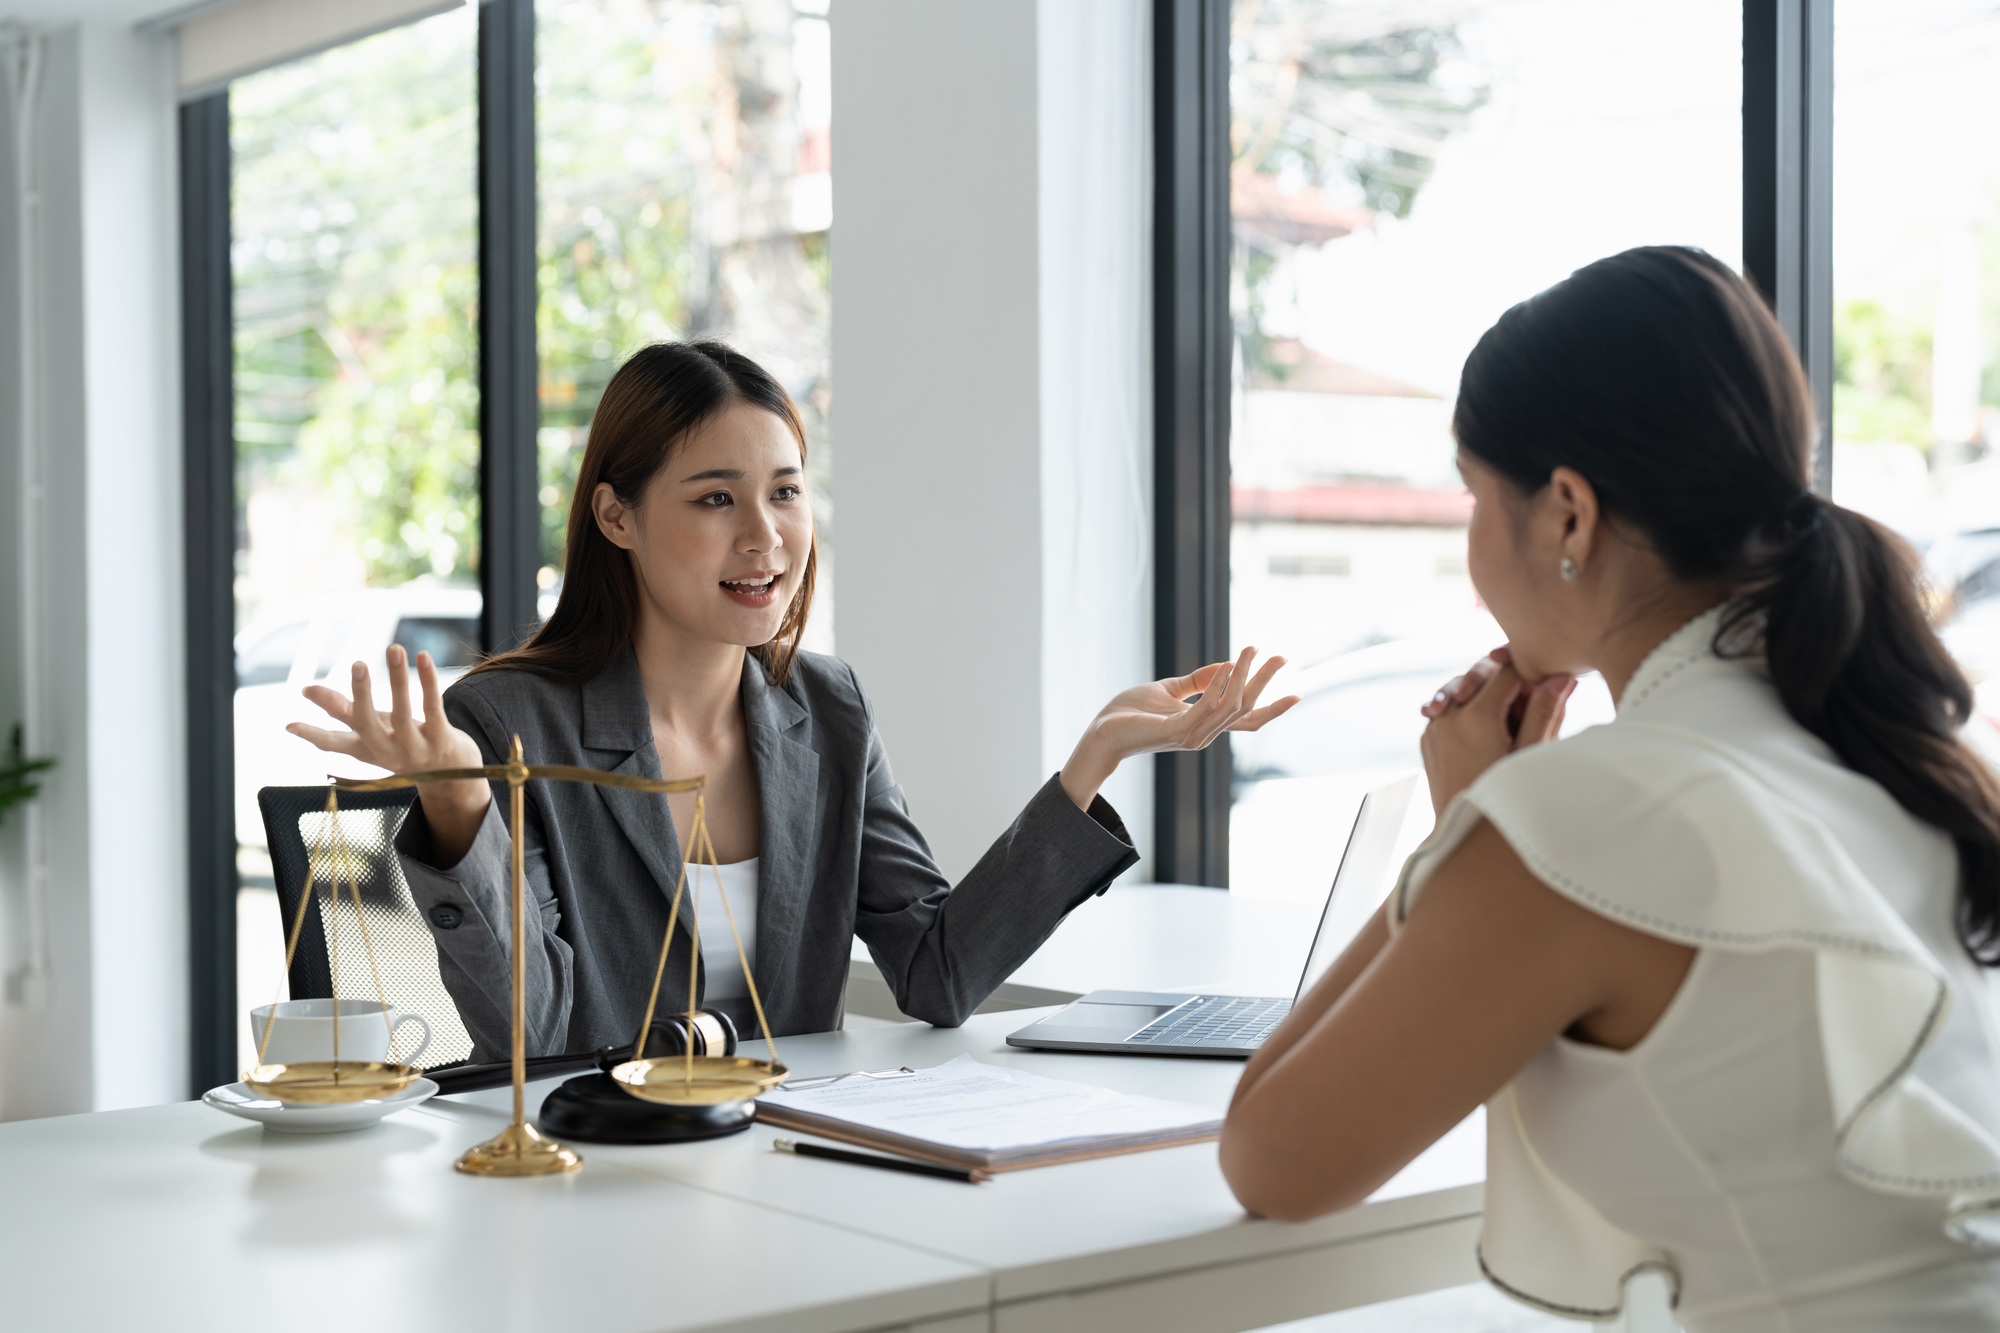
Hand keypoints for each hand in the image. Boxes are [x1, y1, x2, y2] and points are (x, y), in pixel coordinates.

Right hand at [287, 645, 490, 861]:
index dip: (312, 735)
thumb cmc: (405, 744)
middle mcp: (388, 752)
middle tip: (357, 664)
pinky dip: (427, 681)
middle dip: (361, 695)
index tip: (290, 725)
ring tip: (394, 648)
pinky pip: (433, 708)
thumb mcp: (373, 731)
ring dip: (398, 680)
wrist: (454, 775)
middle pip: (368, 726)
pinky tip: (423, 657)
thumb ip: (343, 710)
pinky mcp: (442, 739)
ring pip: (404, 714)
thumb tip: (305, 690)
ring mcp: (416, 748)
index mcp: (366, 749)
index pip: (334, 745)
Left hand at [1059, 648, 1299, 808]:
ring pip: (1232, 706)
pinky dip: (1220, 685)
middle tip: (1283, 656)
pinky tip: (1228, 664)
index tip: (1297, 692)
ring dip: (1244, 675)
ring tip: (1251, 650)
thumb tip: (1225, 665)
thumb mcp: (1168, 691)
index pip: (1247, 720)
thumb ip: (1197, 681)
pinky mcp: (1177, 731)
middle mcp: (1205, 734)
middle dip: (1266, 681)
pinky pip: (1207, 707)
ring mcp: (1193, 735)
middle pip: (1247, 709)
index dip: (1273, 707)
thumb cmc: (1130, 713)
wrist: (1101, 732)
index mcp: (1205, 726)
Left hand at [1418, 647, 1572, 813]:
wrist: (1466, 838)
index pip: (1506, 671)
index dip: (1529, 678)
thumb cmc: (1507, 798)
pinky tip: (1489, 735)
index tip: (1545, 693)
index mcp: (1475, 717)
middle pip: (1481, 676)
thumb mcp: (1532, 754)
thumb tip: (1561, 677)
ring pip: (1464, 690)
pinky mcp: (1428, 739)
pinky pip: (1451, 711)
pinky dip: (1470, 712)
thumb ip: (1545, 713)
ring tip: (1509, 726)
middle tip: (1529, 709)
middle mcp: (1448, 716)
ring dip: (1487, 697)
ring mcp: (1433, 728)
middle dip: (1507, 684)